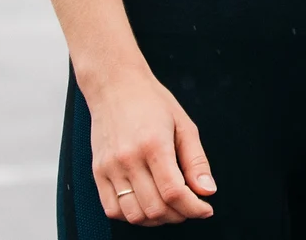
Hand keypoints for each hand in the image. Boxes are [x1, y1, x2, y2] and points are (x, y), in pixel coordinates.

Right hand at [85, 64, 216, 224]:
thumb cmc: (151, 101)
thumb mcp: (183, 124)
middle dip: (179, 215)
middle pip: (155, 208)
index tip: (205, 209)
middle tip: (189, 206)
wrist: (114, 86)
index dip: (194, 208)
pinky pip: (113, 210)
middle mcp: (129, 159)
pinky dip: (132, 216)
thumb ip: (196, 160)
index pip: (174, 193)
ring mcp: (110, 167)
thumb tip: (207, 190)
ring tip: (169, 206)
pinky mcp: (98, 172)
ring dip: (156, 219)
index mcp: (154, 144)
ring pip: (134, 215)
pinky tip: (146, 203)